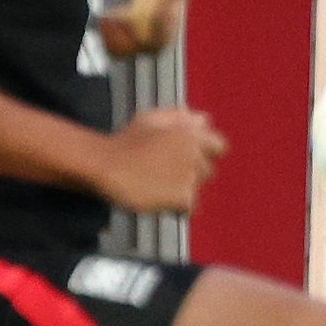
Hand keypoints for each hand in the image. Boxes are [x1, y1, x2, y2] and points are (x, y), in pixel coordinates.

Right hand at [99, 108, 227, 212]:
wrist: (106, 166)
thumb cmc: (125, 141)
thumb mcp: (151, 119)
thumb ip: (180, 117)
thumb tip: (204, 119)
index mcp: (191, 133)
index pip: (220, 147)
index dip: (207, 154)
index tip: (190, 160)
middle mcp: (195, 153)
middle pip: (208, 170)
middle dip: (192, 173)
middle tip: (164, 175)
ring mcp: (191, 175)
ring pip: (198, 187)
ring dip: (184, 189)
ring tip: (158, 187)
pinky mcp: (183, 196)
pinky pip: (190, 207)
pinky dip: (177, 207)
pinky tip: (159, 201)